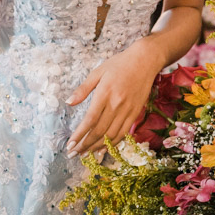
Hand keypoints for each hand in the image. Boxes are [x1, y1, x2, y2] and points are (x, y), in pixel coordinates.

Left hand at [65, 42, 159, 157]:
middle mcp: (117, 104)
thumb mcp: (98, 72)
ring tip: (86, 154)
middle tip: (74, 153)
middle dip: (85, 145)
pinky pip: (124, 131)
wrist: (145, 60)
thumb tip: (68, 103)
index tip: (70, 144)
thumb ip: (83, 89)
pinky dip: (114, 142)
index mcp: (105, 94)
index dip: (80, 134)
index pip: (90, 120)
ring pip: (112, 134)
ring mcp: (128, 109)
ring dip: (98, 146)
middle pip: (100, 131)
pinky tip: (104, 147)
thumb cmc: (120, 63)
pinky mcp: (136, 112)